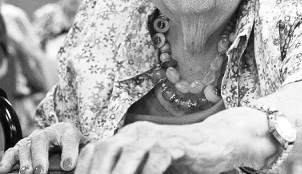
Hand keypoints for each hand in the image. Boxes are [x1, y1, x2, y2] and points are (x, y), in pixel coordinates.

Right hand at [0, 122, 81, 173]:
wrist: (59, 135)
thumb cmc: (70, 142)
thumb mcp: (81, 143)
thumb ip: (83, 149)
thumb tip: (86, 157)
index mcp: (67, 131)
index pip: (69, 138)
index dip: (69, 151)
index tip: (69, 166)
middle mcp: (47, 133)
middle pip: (41, 141)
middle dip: (40, 157)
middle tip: (40, 171)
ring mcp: (33, 139)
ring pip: (25, 146)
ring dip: (24, 160)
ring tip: (26, 172)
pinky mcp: (22, 147)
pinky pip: (12, 152)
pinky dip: (6, 160)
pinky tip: (2, 170)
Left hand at [74, 121, 233, 173]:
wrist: (217, 142)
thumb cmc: (182, 157)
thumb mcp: (150, 164)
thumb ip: (131, 170)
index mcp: (128, 136)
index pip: (96, 148)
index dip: (84, 168)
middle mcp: (139, 132)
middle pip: (107, 148)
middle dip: (96, 172)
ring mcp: (158, 136)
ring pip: (130, 152)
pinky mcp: (179, 143)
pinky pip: (159, 156)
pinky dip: (150, 172)